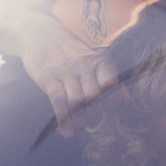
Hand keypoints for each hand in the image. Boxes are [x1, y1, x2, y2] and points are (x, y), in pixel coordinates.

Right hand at [19, 21, 120, 137]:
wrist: (40, 33)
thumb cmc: (70, 49)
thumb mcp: (91, 58)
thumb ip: (109, 78)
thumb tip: (126, 100)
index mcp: (97, 60)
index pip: (110, 81)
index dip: (113, 99)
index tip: (112, 112)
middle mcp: (83, 66)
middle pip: (94, 94)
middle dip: (97, 112)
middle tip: (96, 123)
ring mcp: (65, 72)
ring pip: (77, 99)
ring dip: (81, 117)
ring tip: (82, 127)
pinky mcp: (48, 78)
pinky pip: (58, 101)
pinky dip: (64, 119)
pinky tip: (68, 132)